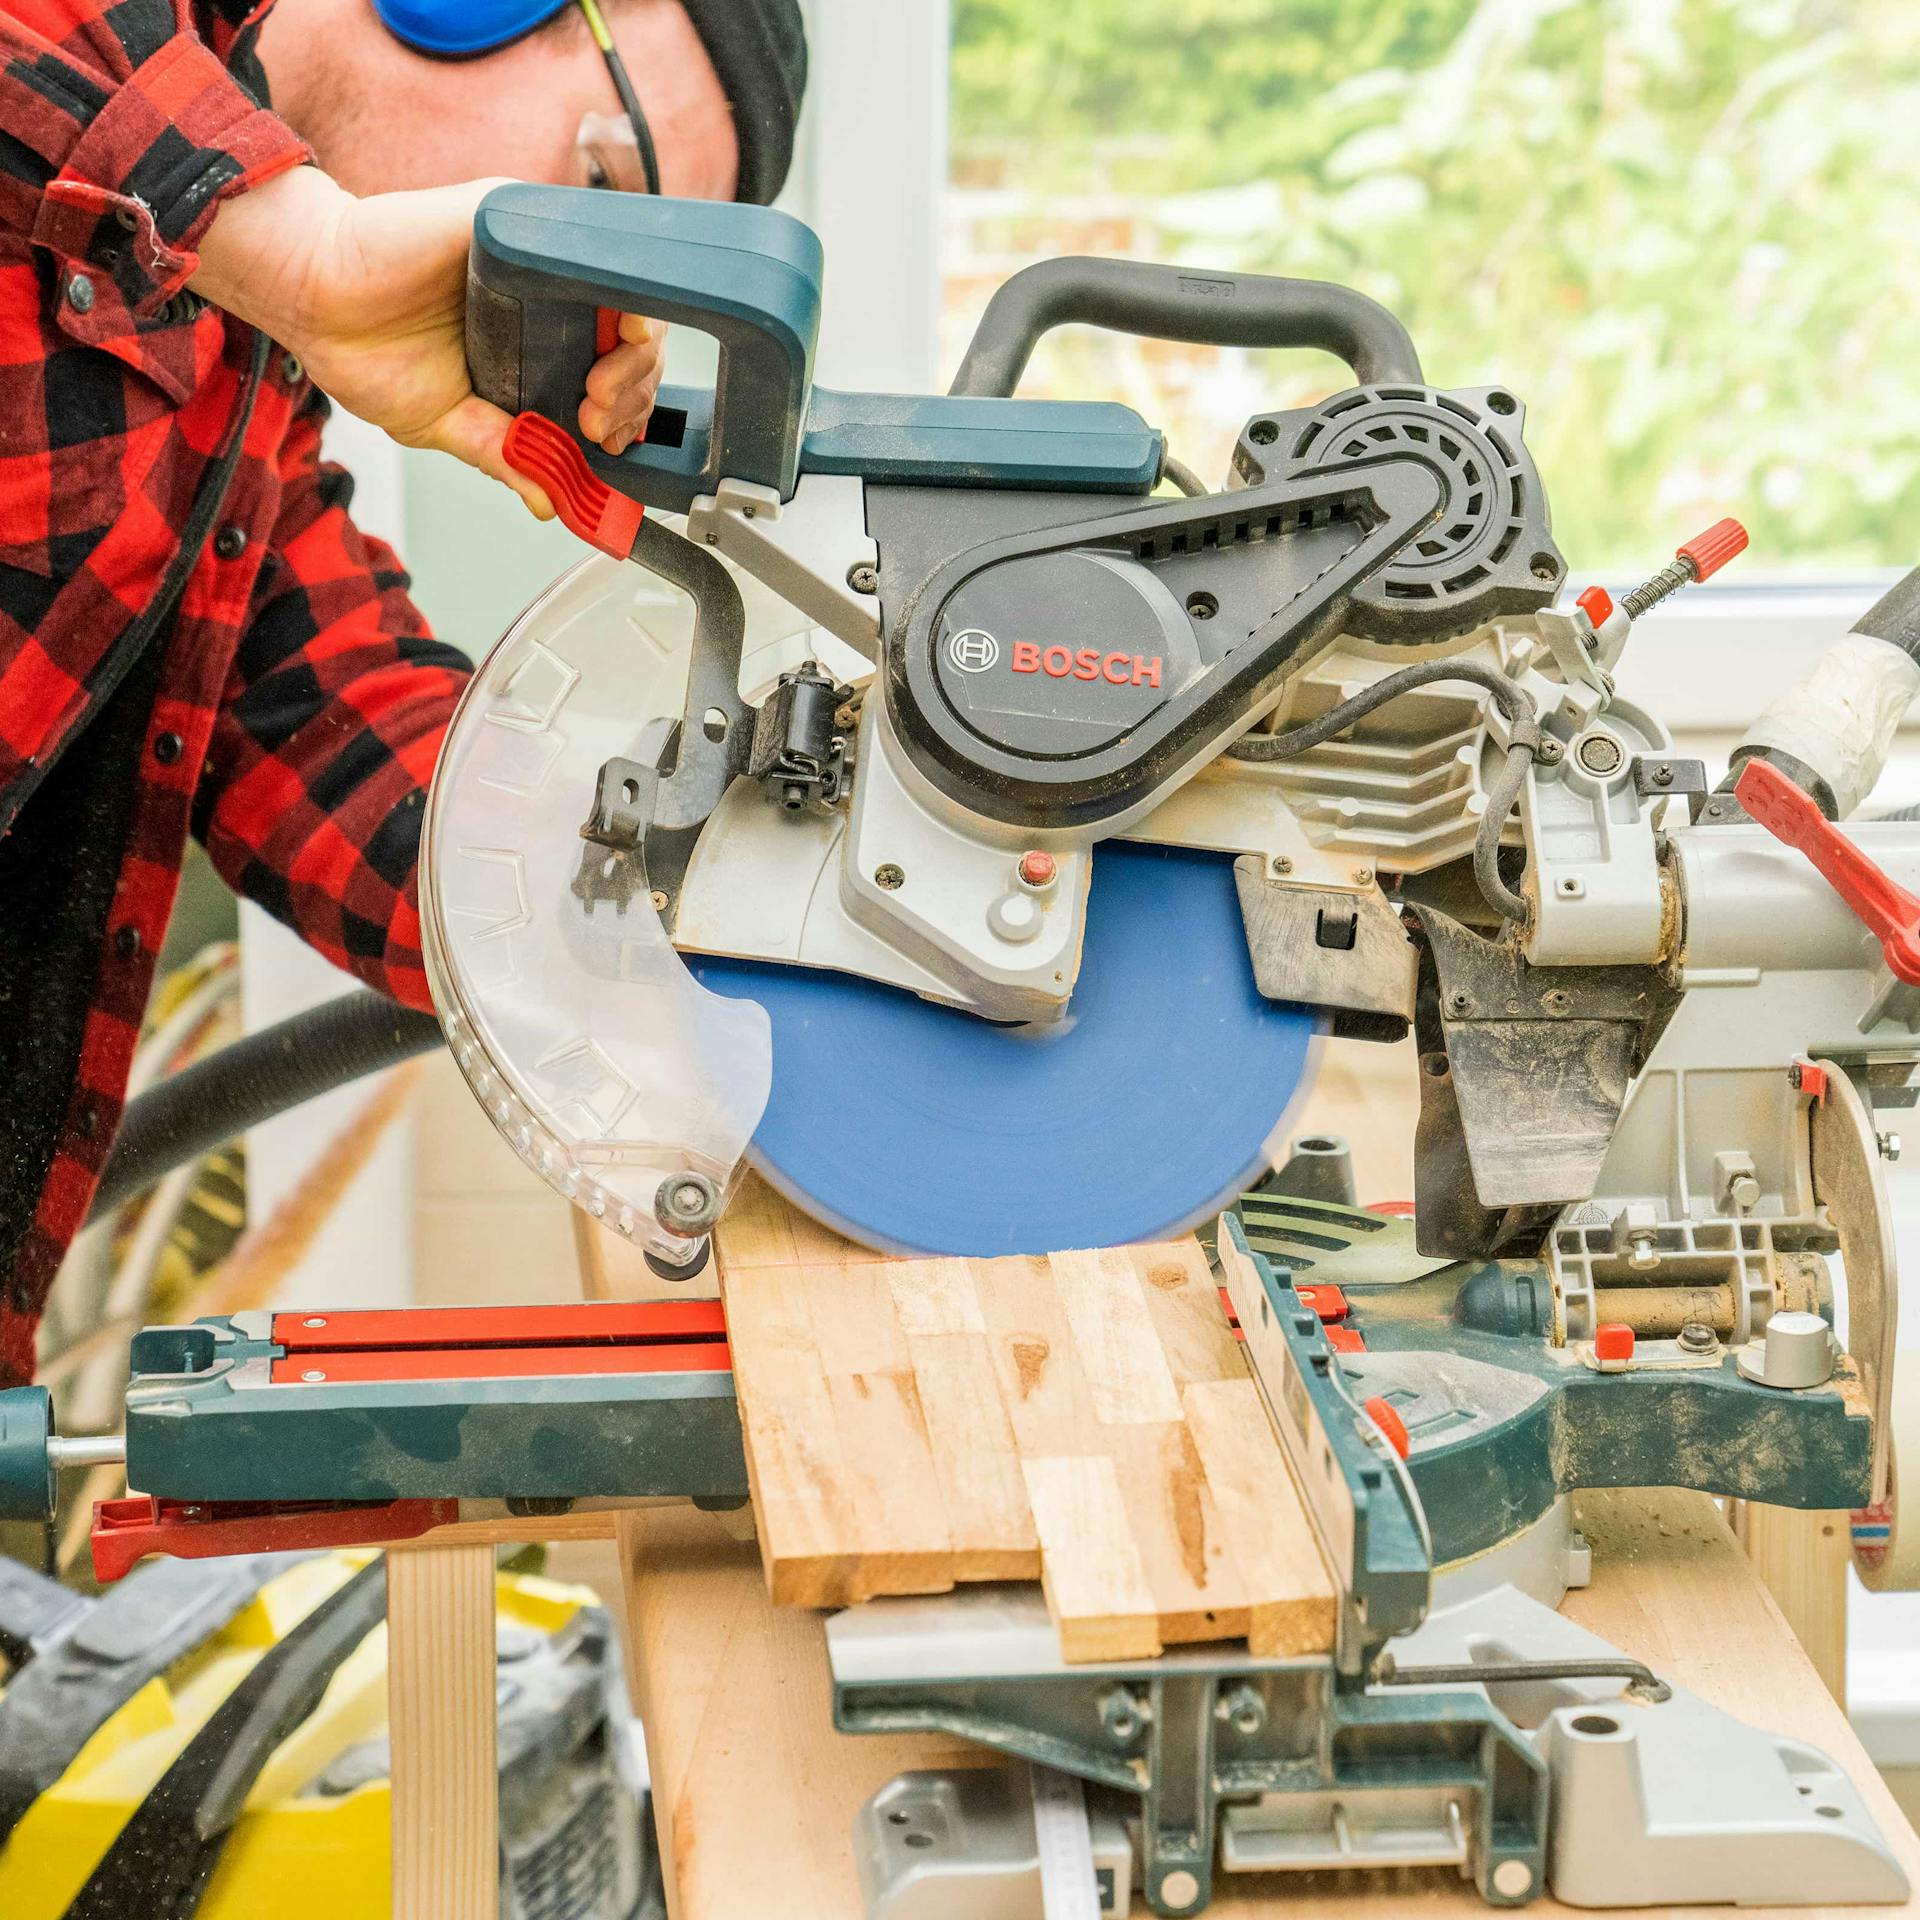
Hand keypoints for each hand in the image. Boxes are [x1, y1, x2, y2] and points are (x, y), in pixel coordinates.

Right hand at [189, 168, 664, 515]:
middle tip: (600, 421)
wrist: (309, 296)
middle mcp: (543, 297)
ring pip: (629, 290)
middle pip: (636, 337)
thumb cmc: (364, 350)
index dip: (627, 412)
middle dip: (636, 391)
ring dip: (638, 350)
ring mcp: (534, 255)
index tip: (607, 443)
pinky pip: (589, 239)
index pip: (613, 373)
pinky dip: (620, 286)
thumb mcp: (447, 425)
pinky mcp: (516, 217)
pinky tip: (616, 328)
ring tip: (598, 391)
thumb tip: (552, 503)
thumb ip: (505, 456)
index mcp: (534, 345)